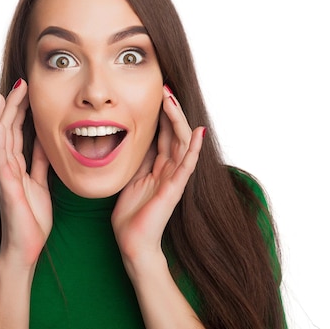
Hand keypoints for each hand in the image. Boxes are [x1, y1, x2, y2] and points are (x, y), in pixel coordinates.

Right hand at [0, 79, 52, 268]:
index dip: (20, 110)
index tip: (28, 91)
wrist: (24, 248)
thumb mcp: (41, 183)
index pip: (15, 131)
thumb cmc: (31, 218)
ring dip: (1, 115)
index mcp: (16, 164)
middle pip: (5, 128)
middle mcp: (6, 166)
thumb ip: (40, 162)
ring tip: (6, 93)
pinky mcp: (5, 185)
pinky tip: (1, 122)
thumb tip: (46, 141)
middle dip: (11, 105)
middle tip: (21, 83)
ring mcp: (3, 174)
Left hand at [112, 86, 204, 266]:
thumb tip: (136, 139)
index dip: (163, 114)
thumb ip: (139, 161)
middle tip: (165, 88)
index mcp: (159, 167)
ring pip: (182, 143)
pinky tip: (198, 132)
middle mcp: (170, 170)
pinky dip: (194, 148)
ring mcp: (174, 179)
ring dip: (178, 120)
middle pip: (175, 134)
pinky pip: (187, 165)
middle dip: (171, 110)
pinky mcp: (174, 189)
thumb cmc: (131, 214)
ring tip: (172, 100)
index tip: (158, 93)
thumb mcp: (131, 178)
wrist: (132, 242)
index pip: (165, 134)